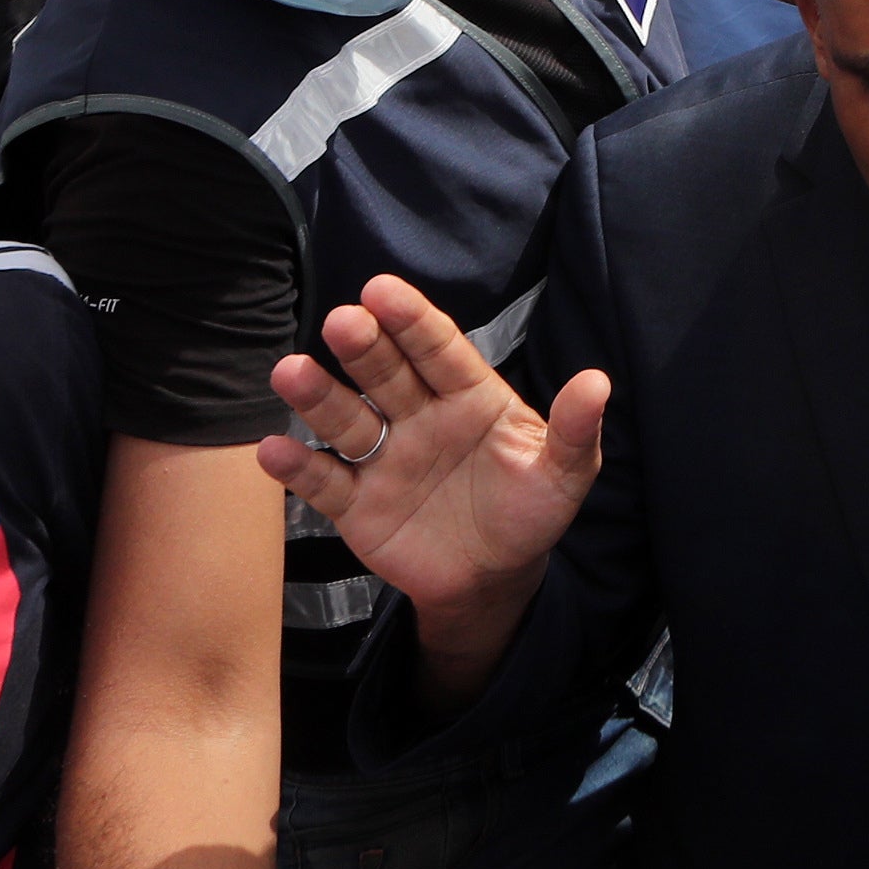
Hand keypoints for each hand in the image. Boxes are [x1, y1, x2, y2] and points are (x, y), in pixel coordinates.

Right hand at [258, 273, 608, 624]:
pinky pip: (325, 481)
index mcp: (469, 396)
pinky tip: (271, 449)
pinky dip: (296, 468)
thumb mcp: (564, 474)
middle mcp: (419, 415)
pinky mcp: (357, 504)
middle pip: (387, 374)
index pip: (439, 350)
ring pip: (347, 419)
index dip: (412, 320)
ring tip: (289, 372)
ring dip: (318, 396)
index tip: (382, 289)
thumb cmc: (530, 510)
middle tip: (342, 320)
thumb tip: (598, 381)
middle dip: (364, 347)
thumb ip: (575, 431)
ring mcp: (384, 457)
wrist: (495, 578)